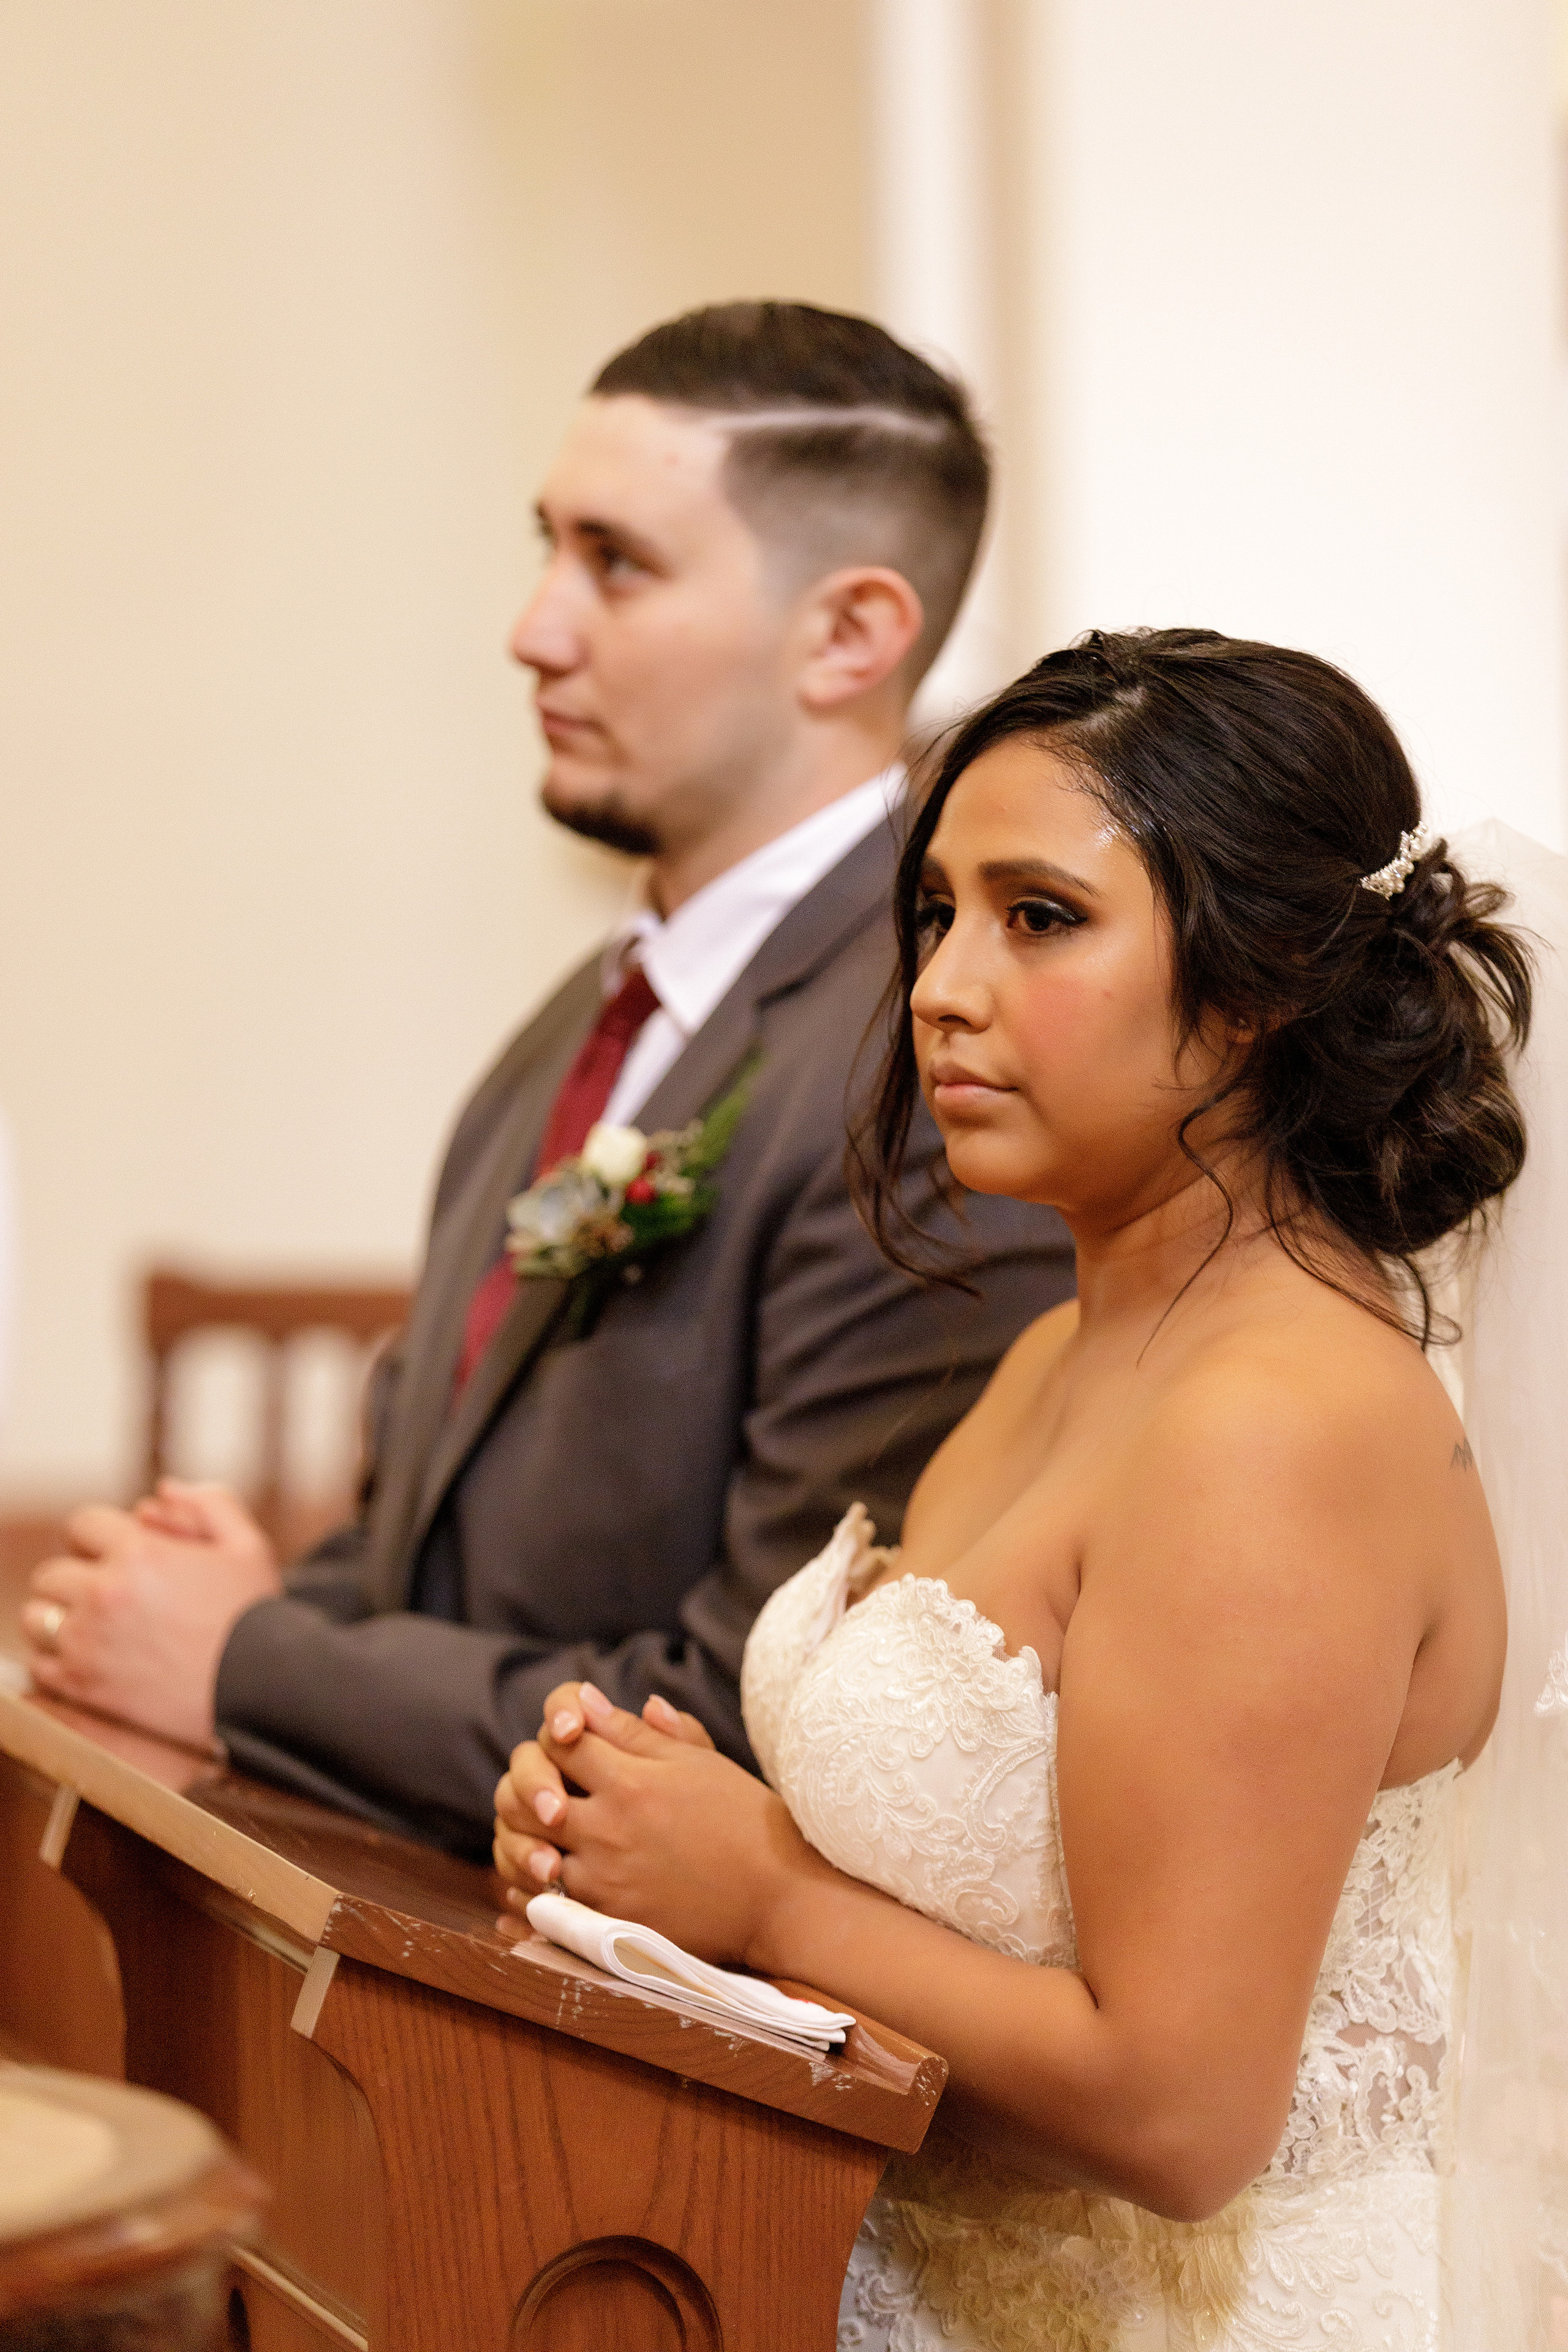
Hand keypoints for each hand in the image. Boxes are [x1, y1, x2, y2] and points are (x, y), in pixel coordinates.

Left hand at [22, 1482, 281, 1748]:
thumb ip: (209, 1504)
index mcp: (140, 1553)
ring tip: (91, 1628)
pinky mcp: (82, 1687)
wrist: (262, 1692)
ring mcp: (87, 1643)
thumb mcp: (248, 1547)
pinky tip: (89, 1659)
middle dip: (76, 1578)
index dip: (97, 1536)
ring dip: (58, 1618)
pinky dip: (56, 1660)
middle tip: (105, 1594)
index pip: (81, 1524)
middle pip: (51, 1573)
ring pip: (36, 1617)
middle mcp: (104, 1594)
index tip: (112, 1554)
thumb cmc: (256, 1619)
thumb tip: (164, 1489)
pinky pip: (39, 1665)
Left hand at [493, 1681, 811, 1966]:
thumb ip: (635, 1732)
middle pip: (527, 1798)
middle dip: (528, 1785)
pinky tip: (546, 1875)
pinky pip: (543, 1903)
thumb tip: (585, 1699)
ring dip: (525, 1837)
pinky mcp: (605, 1925)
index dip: (557, 1736)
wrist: (776, 1896)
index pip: (561, 1744)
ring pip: (527, 1851)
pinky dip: (533, 1887)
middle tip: (546, 1787)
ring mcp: (603, 1882)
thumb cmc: (742, 1819)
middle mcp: (608, 1831)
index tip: (569, 1742)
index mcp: (631, 1782)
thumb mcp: (697, 1761)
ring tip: (542, 1831)